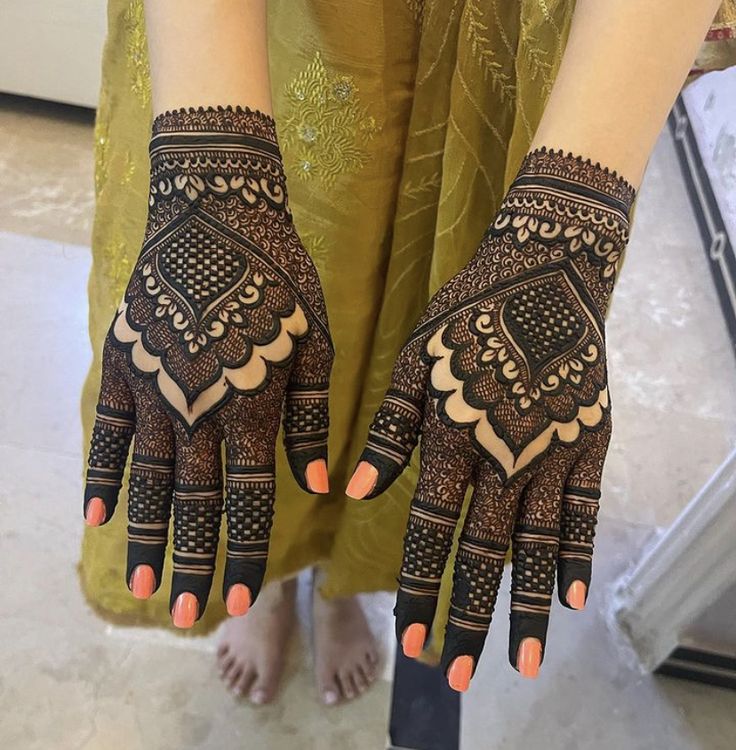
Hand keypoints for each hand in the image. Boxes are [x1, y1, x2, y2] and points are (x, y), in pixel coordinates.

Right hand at [83, 107, 332, 626]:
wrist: (217, 212)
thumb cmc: (280, 277)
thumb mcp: (316, 342)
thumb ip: (312, 416)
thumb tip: (321, 484)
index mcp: (253, 405)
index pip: (247, 496)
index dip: (242, 549)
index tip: (234, 597)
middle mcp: (199, 408)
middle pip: (194, 501)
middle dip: (192, 562)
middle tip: (186, 614)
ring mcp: (153, 389)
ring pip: (149, 480)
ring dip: (146, 537)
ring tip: (143, 587)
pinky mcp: (121, 365)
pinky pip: (108, 434)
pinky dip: (103, 477)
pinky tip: (97, 519)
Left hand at [347, 148, 633, 687]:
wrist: (542, 274)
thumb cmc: (466, 316)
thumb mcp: (414, 361)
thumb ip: (387, 430)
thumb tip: (354, 494)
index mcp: (452, 438)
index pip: (431, 530)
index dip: (420, 586)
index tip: (413, 639)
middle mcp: (503, 458)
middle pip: (484, 553)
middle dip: (469, 617)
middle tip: (460, 676)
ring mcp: (551, 453)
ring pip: (537, 546)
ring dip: (525, 607)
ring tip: (521, 661)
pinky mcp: (588, 442)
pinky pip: (585, 510)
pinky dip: (578, 556)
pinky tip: (572, 599)